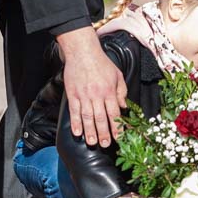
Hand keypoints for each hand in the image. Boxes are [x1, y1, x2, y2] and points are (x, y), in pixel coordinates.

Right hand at [57, 25, 127, 146]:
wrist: (83, 52)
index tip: (119, 138)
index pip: (114, 113)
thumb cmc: (101, 63)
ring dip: (90, 131)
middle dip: (104, 133)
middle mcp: (97, 95)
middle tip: (105, 145)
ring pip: (87, 117)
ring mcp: (84, 95)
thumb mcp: (117, 75)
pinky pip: (74, 111)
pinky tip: (77, 132)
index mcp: (109, 91)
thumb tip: (124, 107)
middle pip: (101, 118)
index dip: (117, 127)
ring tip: (92, 142)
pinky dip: (75, 122)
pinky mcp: (73, 94)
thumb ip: (122, 91)